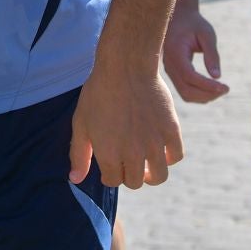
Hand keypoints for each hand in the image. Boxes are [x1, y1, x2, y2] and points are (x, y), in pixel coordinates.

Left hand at [69, 53, 183, 189]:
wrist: (125, 67)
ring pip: (159, 176)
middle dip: (128, 174)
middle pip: (135, 182)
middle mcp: (133, 154)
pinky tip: (159, 148)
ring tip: (145, 163)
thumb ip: (78, 154)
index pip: (113, 181)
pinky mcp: (171, 130)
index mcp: (109, 154)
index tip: (110, 163)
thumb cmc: (99, 93)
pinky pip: (175, 156)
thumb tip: (75, 180)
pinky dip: (169, 157)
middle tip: (126, 160)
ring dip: (151, 174)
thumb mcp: (81, 123)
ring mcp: (154, 143)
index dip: (110, 174)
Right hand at [162, 6, 227, 103]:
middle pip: (186, 90)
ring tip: (221, 89)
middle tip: (226, 89)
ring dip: (204, 97)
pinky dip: (199, 94)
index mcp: (175, 52)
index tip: (225, 87)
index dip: (207, 85)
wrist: (178, 18)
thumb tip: (217, 76)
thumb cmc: (194, 23)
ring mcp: (169, 71)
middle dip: (208, 94)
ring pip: (185, 93)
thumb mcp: (206, 34)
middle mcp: (169, 64)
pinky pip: (184, 90)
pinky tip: (212, 87)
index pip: (190, 76)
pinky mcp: (173, 74)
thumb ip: (211, 54)